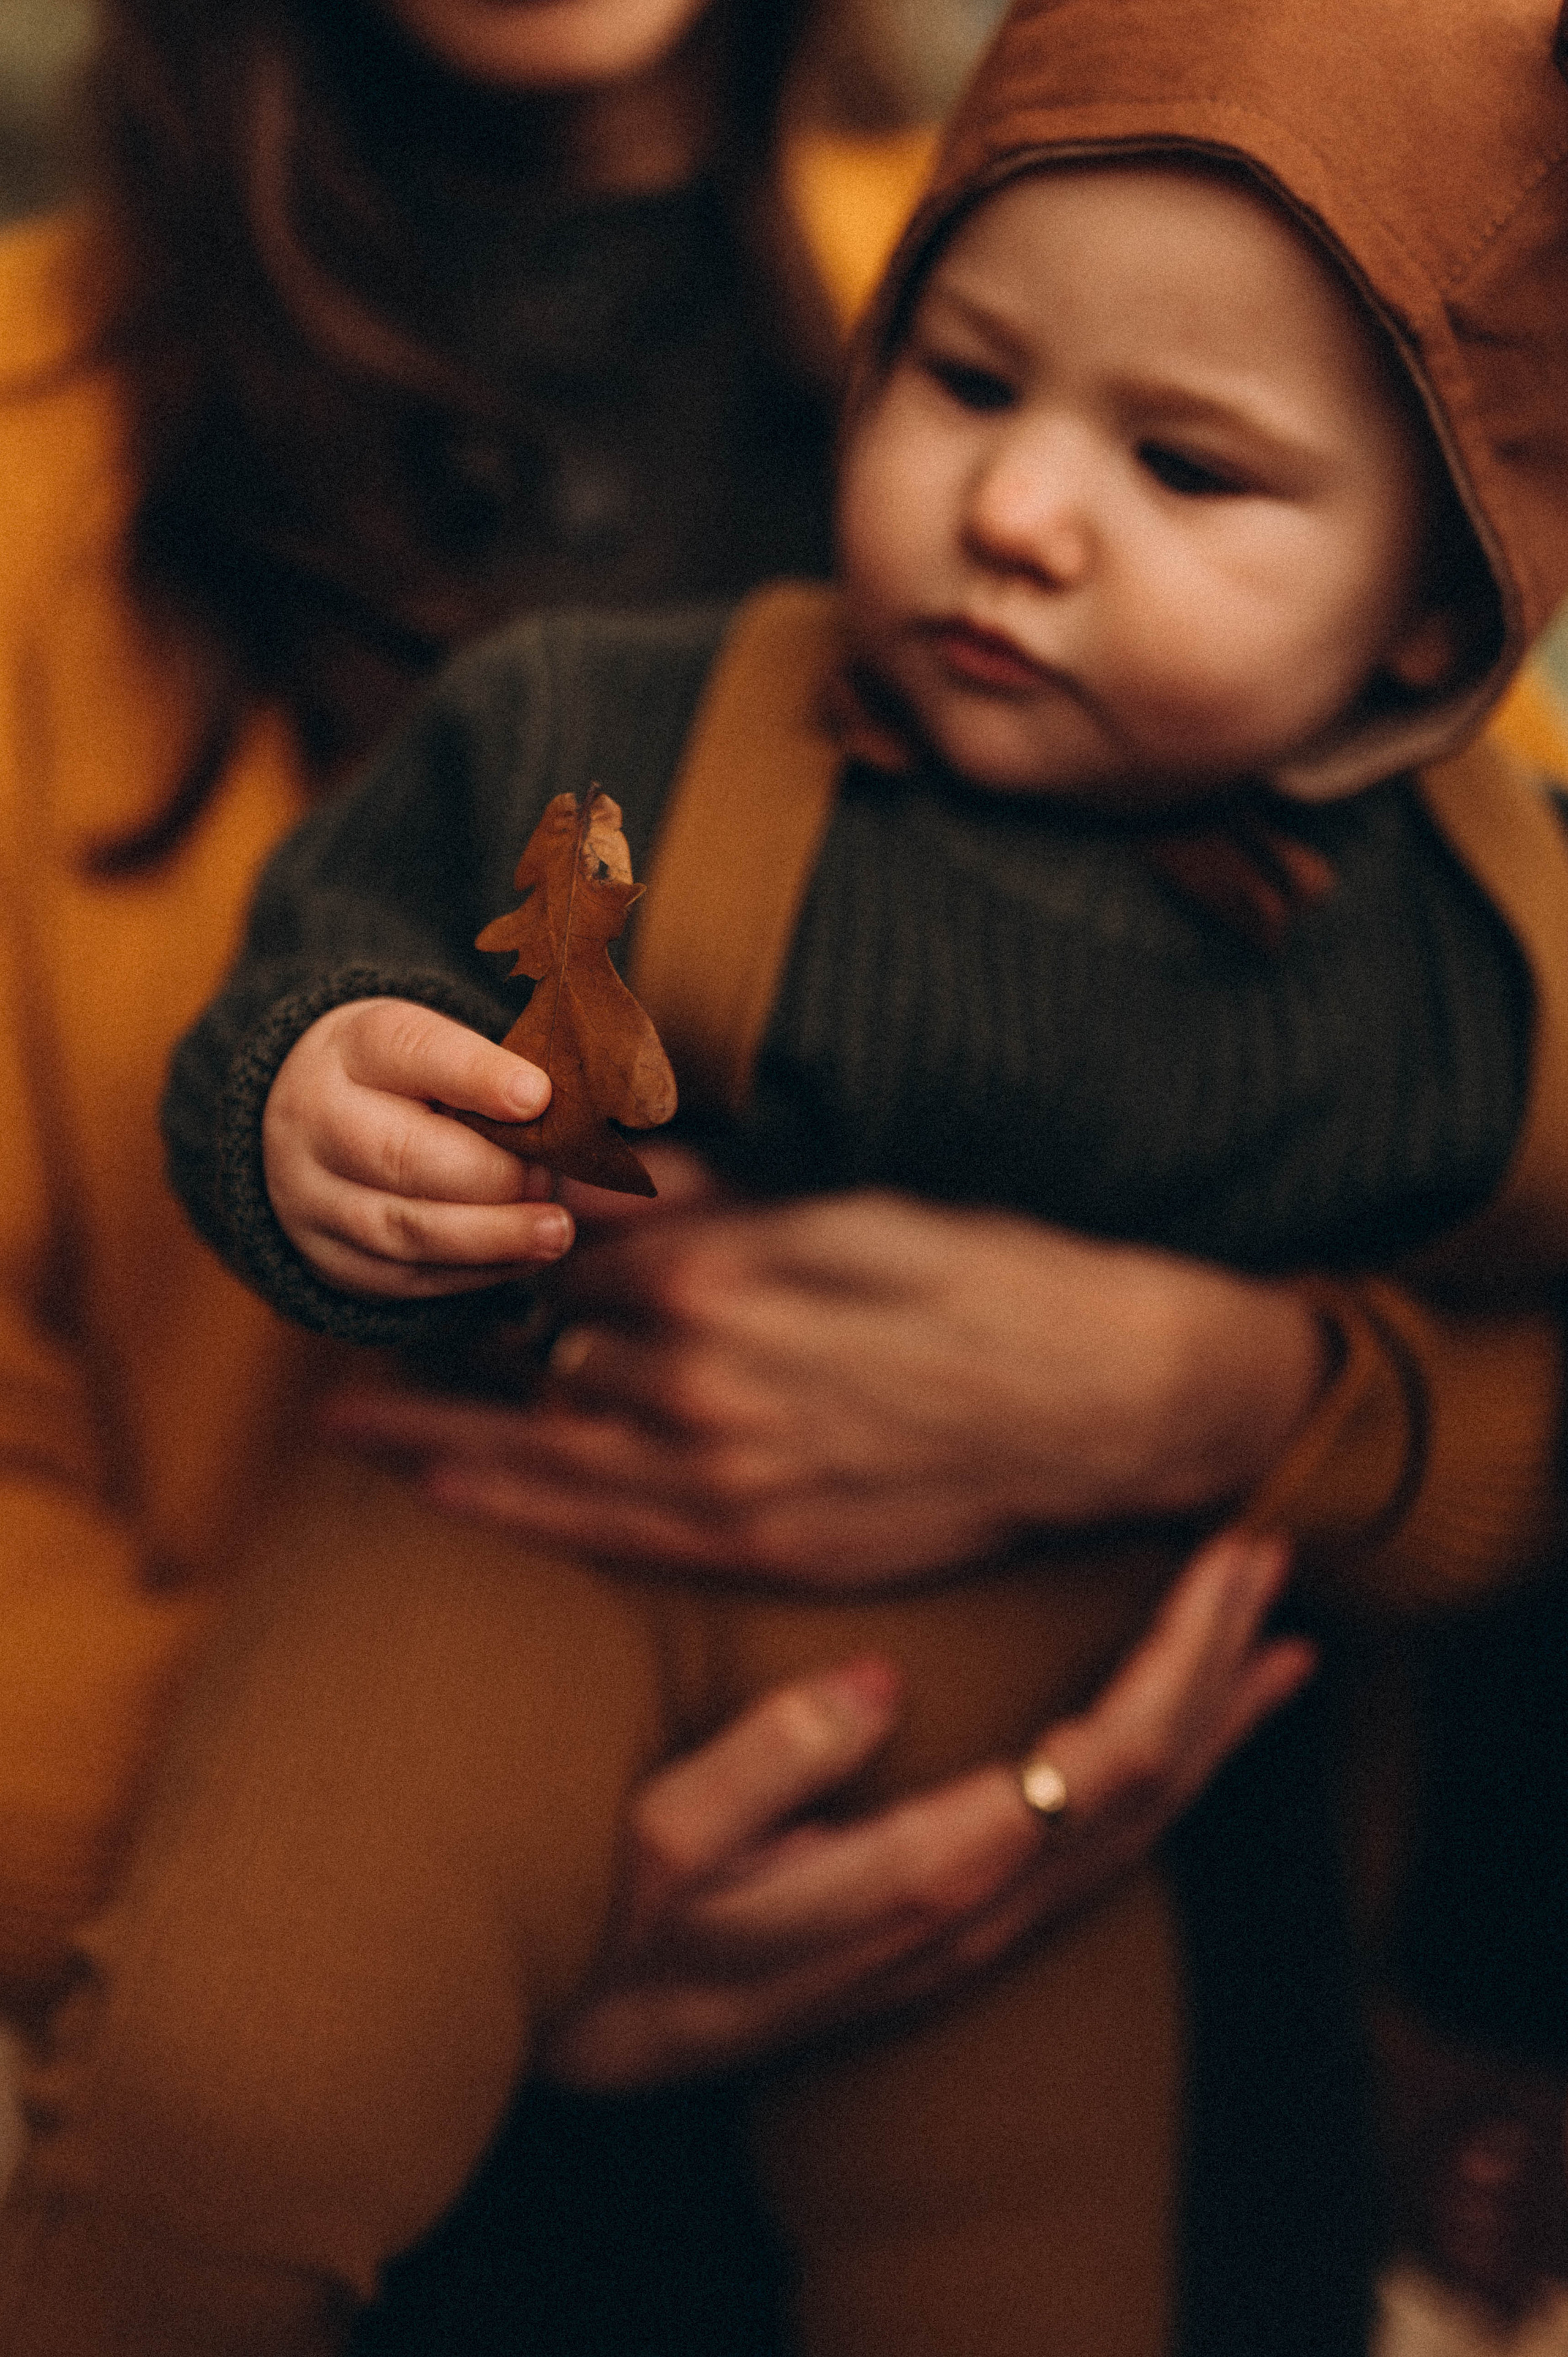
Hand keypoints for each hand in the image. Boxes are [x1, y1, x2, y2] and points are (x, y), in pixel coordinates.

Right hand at [264, 998, 573, 1296]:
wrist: (314, 1125)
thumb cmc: (409, 1083)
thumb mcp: (438, 1051)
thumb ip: (490, 1075)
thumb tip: (559, 1113)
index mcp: (354, 1045)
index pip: (413, 1052)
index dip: (477, 1076)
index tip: (539, 1097)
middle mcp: (318, 1117)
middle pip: (403, 1154)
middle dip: (492, 1175)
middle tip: (548, 1179)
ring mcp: (313, 1194)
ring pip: (403, 1228)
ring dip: (491, 1236)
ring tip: (556, 1231)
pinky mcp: (331, 1256)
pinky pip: (406, 1276)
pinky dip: (474, 1271)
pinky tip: (523, 1258)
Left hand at [327, 1184, 1327, 1581]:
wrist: (1115, 1400)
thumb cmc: (996, 1278)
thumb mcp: (857, 1206)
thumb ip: (713, 1199)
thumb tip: (600, 1173)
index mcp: (726, 1280)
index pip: (566, 1258)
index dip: (502, 1242)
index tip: (444, 1228)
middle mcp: (706, 1386)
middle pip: (537, 1357)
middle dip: (453, 1338)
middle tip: (359, 1328)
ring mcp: (731, 1479)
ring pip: (544, 1451)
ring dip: (436, 1435)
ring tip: (348, 1429)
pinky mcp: (766, 1543)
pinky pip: (608, 1533)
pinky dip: (517, 1506)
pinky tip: (453, 1491)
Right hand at [540, 1529, 1313, 2085]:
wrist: (596, 2045)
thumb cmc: (615, 1931)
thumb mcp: (656, 1844)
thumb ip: (763, 1768)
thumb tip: (878, 1684)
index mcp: (923, 1876)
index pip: (1104, 1759)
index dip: (1184, 1657)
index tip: (1227, 1556)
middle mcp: (977, 1913)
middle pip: (1151, 1786)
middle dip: (1221, 1665)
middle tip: (1270, 1554)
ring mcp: (977, 1933)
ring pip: (1142, 1829)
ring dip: (1215, 1729)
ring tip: (1274, 1646)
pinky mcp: (960, 1933)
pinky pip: (1102, 1857)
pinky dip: (1168, 1786)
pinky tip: (1188, 1746)